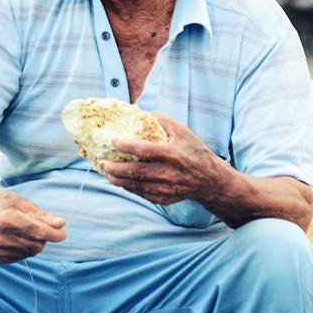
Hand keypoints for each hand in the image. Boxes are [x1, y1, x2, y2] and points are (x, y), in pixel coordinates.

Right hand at [0, 187, 66, 263]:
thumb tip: (62, 224)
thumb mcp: (23, 203)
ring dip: (35, 243)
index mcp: (8, 220)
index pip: (38, 232)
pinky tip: (17, 238)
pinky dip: (26, 249)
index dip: (54, 234)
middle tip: (38, 225)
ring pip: (31, 252)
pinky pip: (23, 257)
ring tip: (24, 230)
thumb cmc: (3, 203)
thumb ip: (43, 216)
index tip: (64, 234)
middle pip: (37, 245)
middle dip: (44, 237)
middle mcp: (1, 238)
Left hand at [101, 113, 226, 206]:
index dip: (125, 146)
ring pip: (134, 185)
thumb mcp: (183, 131)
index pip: (143, 150)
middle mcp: (168, 173)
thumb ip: (162, 120)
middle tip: (101, 162)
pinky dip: (127, 187)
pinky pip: (140, 193)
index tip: (113, 141)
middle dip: (113, 168)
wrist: (211, 180)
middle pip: (134, 172)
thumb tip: (140, 113)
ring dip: (116, 179)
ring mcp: (165, 189)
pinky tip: (120, 180)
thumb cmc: (195, 151)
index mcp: (172, 154)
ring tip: (106, 172)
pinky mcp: (163, 199)